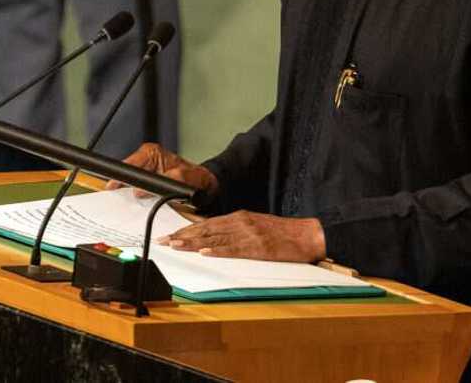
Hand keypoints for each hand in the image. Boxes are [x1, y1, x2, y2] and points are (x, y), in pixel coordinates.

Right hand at [106, 143, 218, 197]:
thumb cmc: (196, 178)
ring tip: (127, 202)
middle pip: (126, 172)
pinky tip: (134, 202)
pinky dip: (134, 194)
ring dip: (127, 191)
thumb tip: (140, 191)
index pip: (129, 164)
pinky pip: (135, 186)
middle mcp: (147, 158)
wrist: (203, 185)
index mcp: (152, 152)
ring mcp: (146, 168)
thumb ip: (164, 181)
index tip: (113, 187)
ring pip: (128, 180)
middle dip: (122, 185)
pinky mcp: (147, 178)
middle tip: (119, 198)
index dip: (120, 177)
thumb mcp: (183, 178)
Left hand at [157, 210, 326, 262]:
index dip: (186, 229)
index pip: (206, 223)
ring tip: (176, 246)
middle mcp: (240, 222)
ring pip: (215, 238)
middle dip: (182, 235)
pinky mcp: (257, 247)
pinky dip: (217, 251)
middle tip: (165, 241)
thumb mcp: (255, 225)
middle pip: (205, 229)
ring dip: (193, 243)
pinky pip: (233, 249)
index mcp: (239, 217)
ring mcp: (248, 235)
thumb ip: (235, 229)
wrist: (306, 235)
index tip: (171, 234)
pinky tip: (204, 253)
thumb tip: (214, 236)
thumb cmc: (282, 233)